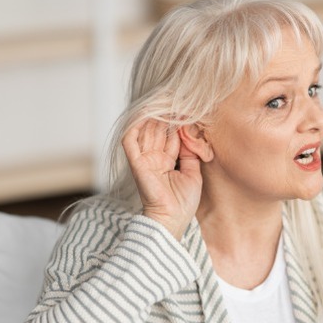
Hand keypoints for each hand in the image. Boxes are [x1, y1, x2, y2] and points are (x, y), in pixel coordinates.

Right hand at [122, 116, 201, 239]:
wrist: (172, 220)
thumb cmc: (183, 203)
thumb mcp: (193, 174)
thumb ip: (191, 154)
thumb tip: (191, 135)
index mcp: (166, 161)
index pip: (171, 137)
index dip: (178, 124)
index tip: (189, 112)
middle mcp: (154, 159)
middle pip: (158, 131)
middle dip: (168, 117)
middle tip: (179, 103)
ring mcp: (144, 160)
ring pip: (145, 131)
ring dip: (154, 118)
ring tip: (166, 104)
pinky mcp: (136, 164)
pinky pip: (130, 141)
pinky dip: (135, 126)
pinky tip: (145, 115)